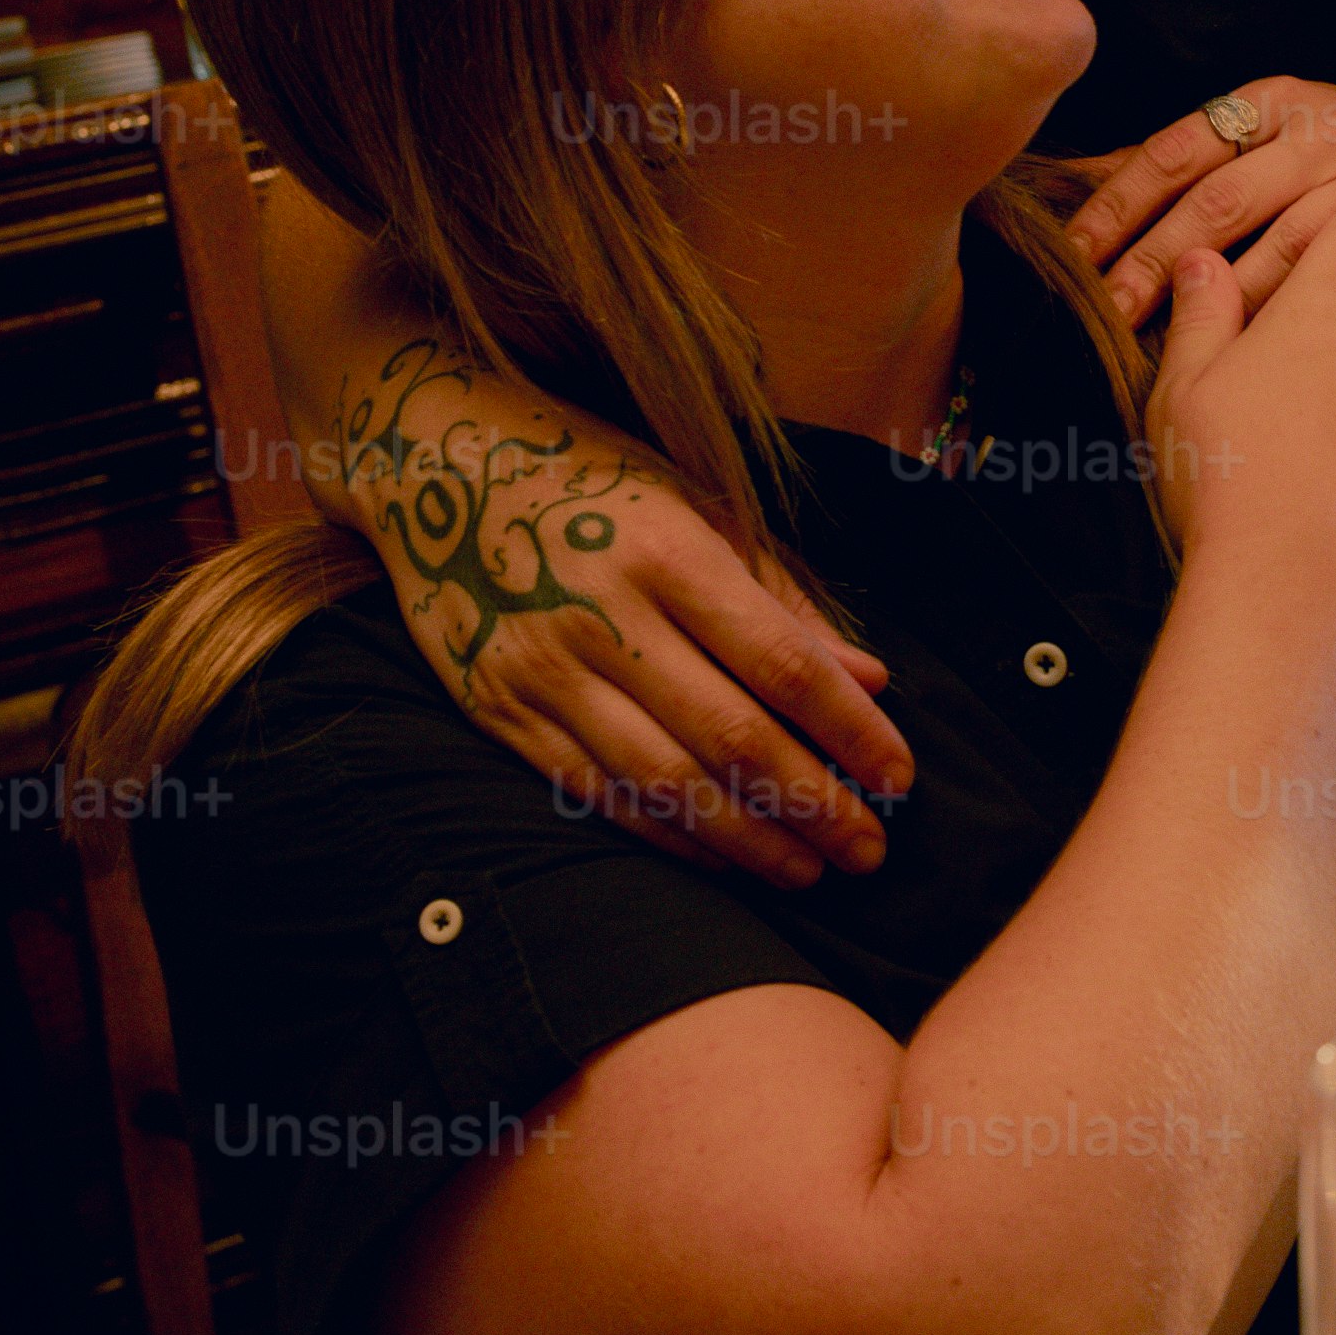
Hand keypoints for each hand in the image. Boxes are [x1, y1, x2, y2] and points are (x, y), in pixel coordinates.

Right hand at [345, 338, 909, 888]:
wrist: (434, 463)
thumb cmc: (591, 476)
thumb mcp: (694, 505)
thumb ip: (781, 598)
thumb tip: (870, 680)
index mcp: (666, 552)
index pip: (781, 663)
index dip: (849, 730)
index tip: (901, 776)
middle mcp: (603, 616)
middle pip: (730, 735)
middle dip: (812, 804)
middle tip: (870, 849)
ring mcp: (544, 670)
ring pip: (664, 782)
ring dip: (747, 839)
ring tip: (810, 871)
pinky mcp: (499, 710)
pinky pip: (597, 793)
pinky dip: (668, 836)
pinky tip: (723, 859)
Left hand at [1064, 78, 1335, 326]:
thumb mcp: (1264, 133)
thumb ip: (1181, 159)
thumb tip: (1078, 180)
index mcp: (1268, 103)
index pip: (1175, 151)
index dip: (1119, 203)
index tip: (1073, 251)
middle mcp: (1313, 135)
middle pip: (1218, 199)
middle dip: (1155, 258)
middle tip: (1105, 308)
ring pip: (1275, 248)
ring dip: (1215, 299)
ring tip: (1157, 340)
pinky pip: (1333, 282)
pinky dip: (1282, 316)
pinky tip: (1242, 350)